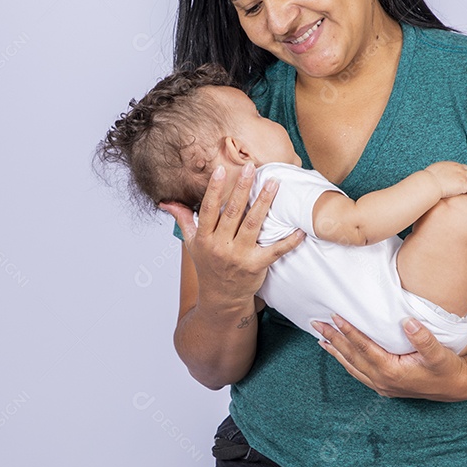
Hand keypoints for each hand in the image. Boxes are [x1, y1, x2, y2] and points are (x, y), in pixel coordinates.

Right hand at [160, 162, 304, 304]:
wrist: (221, 299)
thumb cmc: (208, 267)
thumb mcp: (192, 244)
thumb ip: (183, 219)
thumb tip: (166, 202)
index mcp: (204, 238)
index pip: (208, 209)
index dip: (215, 189)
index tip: (221, 169)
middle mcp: (220, 246)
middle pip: (232, 213)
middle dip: (242, 188)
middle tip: (252, 167)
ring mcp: (239, 256)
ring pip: (253, 225)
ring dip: (264, 202)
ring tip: (274, 183)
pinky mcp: (257, 266)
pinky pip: (275, 250)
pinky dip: (289, 240)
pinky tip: (300, 228)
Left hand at [311, 314, 466, 401]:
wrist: (454, 386)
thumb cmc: (446, 366)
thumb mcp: (438, 352)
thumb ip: (423, 337)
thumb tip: (407, 322)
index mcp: (391, 370)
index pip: (363, 346)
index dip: (348, 331)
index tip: (334, 316)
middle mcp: (382, 380)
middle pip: (351, 356)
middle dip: (333, 339)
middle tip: (316, 323)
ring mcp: (381, 385)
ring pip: (352, 366)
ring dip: (336, 351)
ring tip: (320, 338)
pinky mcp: (384, 387)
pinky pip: (358, 373)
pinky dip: (346, 362)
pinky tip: (339, 354)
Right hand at [424, 161, 466, 199]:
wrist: (428, 183)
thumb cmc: (426, 181)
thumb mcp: (431, 175)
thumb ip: (435, 176)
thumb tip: (431, 181)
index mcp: (450, 165)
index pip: (462, 167)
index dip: (466, 171)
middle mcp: (458, 168)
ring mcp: (462, 176)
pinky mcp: (464, 185)